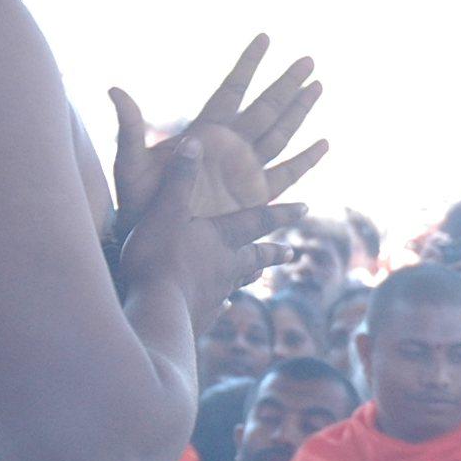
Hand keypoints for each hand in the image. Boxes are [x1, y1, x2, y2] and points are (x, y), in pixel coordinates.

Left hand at [107, 34, 327, 221]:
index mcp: (204, 131)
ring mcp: (245, 171)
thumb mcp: (130, 164)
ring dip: (300, 111)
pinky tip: (323, 144)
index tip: (265, 38)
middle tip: (308, 60)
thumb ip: (129, 128)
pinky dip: (305, 160)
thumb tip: (114, 89)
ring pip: (281, 133)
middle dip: (286, 83)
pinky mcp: (256, 198)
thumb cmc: (137, 204)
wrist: (155, 243)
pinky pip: (287, 176)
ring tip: (317, 86)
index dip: (248, 64)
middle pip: (266, 107)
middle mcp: (230, 147)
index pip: (232, 89)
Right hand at [114, 143, 307, 321]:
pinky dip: (219, 305)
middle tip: (290, 252)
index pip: (257, 221)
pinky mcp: (199, 319)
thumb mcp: (166, 211)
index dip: (280, 213)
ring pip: (237, 282)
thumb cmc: (159, 258)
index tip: (305, 207)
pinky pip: (214, 309)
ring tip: (256, 276)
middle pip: (254, 257)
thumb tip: (195, 141)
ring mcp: (214, 296)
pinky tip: (222, 308)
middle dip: (272, 252)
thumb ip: (179, 179)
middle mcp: (225, 267)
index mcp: (221, 238)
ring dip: (247, 277)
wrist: (155, 313)